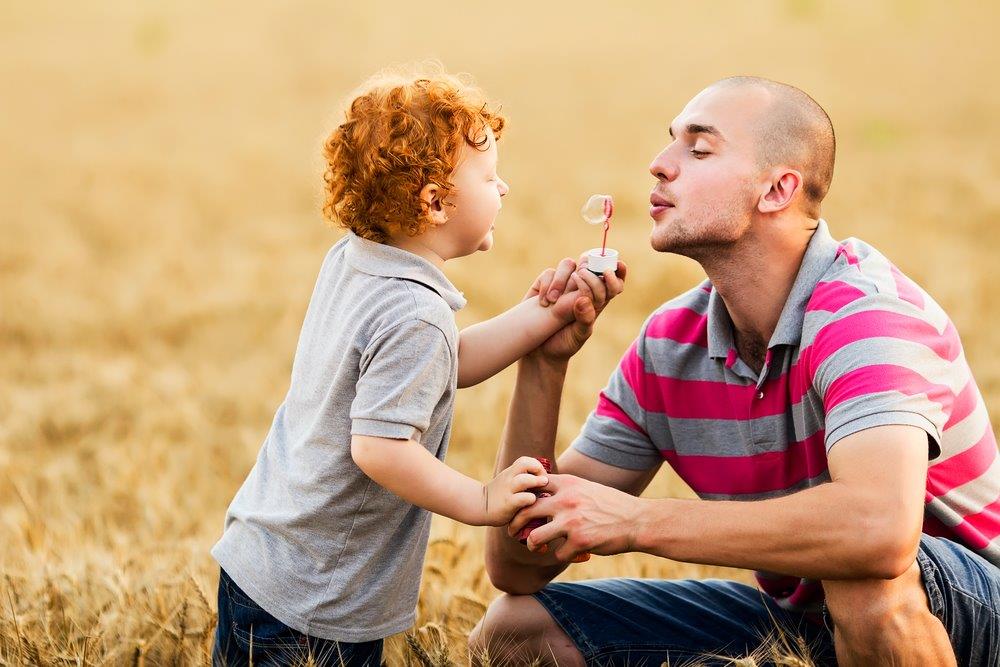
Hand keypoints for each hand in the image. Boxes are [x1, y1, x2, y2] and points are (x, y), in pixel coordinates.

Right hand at [483, 456, 548, 526]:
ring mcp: (508, 490)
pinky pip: (523, 498)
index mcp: (510, 472)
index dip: (536, 466)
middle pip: (526, 464)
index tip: (541, 477)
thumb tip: (545, 480)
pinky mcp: (508, 504)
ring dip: (536, 483)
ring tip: (541, 490)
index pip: (525, 460)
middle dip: (539, 471)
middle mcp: (509, 478)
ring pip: (524, 480)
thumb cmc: (499, 495)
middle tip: (544, 482)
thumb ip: (522, 478)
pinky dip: (531, 499)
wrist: (479, 506)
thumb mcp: (508, 481)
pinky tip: (532, 503)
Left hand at [506, 474, 641, 561]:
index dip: (522, 497)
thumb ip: (566, 490)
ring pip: (535, 538)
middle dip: (515, 523)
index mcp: (568, 484)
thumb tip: (543, 494)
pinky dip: (561, 555)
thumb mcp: (587, 488)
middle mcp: (566, 500)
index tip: (518, 506)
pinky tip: (568, 553)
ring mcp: (571, 522)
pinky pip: (558, 554)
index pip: (533, 487)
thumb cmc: (612, 505)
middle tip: (513, 531)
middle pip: (525, 511)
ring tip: (535, 548)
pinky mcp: (579, 542)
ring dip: (532, 545)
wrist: (636, 520)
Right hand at [523, 256, 626, 362]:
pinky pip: (549, 273)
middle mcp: (581, 288)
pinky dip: (547, 285)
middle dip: (587, 269)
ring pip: (569, 264)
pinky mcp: (546, 284)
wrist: (539, 351)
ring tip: (555, 300)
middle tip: (580, 277)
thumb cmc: (565, 343)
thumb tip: (583, 299)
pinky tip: (544, 303)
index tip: (608, 272)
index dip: (616, 273)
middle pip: (590, 264)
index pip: (612, 282)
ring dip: (563, 279)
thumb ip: (585, 320)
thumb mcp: (579, 336)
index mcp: (597, 300)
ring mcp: (563, 284)